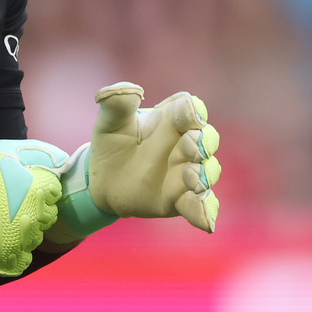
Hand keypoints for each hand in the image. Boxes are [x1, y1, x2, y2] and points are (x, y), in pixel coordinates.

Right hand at [0, 139, 65, 276]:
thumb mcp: (3, 149)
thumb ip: (38, 153)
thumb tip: (63, 162)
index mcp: (35, 188)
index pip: (54, 192)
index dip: (39, 187)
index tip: (20, 186)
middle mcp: (32, 216)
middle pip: (47, 216)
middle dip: (33, 209)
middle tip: (8, 203)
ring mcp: (19, 240)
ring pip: (35, 237)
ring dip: (23, 230)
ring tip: (1, 219)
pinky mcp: (6, 259)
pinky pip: (23, 259)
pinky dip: (15, 252)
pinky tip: (0, 239)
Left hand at [32, 82, 220, 242]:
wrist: (103, 181)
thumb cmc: (111, 144)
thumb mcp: (109, 122)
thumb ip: (117, 103)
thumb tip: (131, 89)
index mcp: (170, 119)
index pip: (190, 109)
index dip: (193, 110)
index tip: (189, 113)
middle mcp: (185, 144)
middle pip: (207, 138)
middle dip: (204, 141)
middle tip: (192, 146)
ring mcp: (186, 173)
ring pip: (208, 171)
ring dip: (205, 174)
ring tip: (191, 178)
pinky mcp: (181, 200)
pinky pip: (199, 206)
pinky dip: (206, 213)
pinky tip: (207, 223)